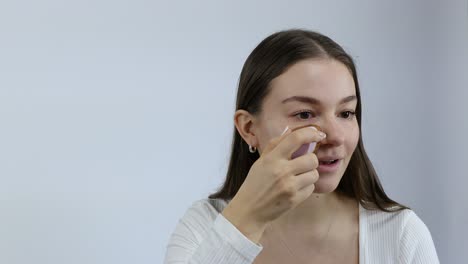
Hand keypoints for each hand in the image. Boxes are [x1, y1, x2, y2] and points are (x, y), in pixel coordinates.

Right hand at [222, 126, 325, 242]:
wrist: (249, 210)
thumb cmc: (255, 183)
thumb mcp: (261, 161)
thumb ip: (275, 144)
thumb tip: (289, 130)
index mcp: (271, 159)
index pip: (295, 139)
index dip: (310, 133)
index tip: (318, 134)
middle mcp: (281, 171)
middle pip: (312, 158)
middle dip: (310, 160)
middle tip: (303, 163)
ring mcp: (289, 186)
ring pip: (314, 174)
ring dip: (309, 174)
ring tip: (297, 178)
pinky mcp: (294, 199)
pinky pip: (311, 188)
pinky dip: (306, 187)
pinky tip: (295, 188)